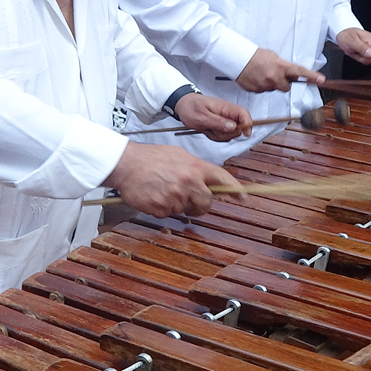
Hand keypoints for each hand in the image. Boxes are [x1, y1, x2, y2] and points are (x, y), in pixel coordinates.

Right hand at [103, 142, 244, 217]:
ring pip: (186, 209)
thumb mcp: (179, 156)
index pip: (223, 179)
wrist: (126, 164)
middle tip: (191, 201)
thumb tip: (210, 182)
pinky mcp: (162, 208)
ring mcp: (175, 197)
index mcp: (195, 167)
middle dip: (201, 205)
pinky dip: (163, 208)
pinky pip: (168, 214)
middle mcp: (189, 183)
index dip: (236, 189)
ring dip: (178, 204)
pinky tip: (155, 195)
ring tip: (164, 188)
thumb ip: (196, 169)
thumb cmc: (151, 158)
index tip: (243, 197)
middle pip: (207, 203)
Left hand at [174, 93, 253, 140]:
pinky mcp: (220, 125)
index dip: (248, 124)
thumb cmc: (190, 107)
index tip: (245, 134)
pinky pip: (223, 136)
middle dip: (227, 133)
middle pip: (239, 128)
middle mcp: (227, 113)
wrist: (183, 105)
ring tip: (208, 129)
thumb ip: (217, 122)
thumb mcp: (201, 116)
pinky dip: (215, 136)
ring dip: (219, 135)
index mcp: (225, 107)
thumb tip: (233, 127)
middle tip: (213, 130)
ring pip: (230, 134)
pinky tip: (207, 130)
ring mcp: (224, 120)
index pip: (244, 114)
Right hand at [235, 48, 324, 92]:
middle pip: (286, 87)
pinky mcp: (257, 91)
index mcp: (280, 67)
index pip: (300, 72)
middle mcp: (274, 78)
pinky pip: (263, 91)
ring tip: (262, 74)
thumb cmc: (255, 55)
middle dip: (283, 82)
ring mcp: (265, 86)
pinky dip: (261, 85)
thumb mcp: (273, 57)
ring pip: (273, 89)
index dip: (311, 76)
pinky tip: (256, 77)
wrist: (238, 59)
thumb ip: (284, 66)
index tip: (321, 80)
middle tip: (275, 74)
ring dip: (271, 84)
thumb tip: (292, 74)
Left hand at [335, 28, 370, 64]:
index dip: (369, 58)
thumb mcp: (351, 41)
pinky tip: (356, 52)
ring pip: (370, 60)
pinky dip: (360, 58)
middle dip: (362, 58)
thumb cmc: (348, 36)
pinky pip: (367, 60)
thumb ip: (362, 48)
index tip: (360, 53)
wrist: (345, 35)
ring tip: (355, 51)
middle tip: (355, 51)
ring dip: (360, 58)